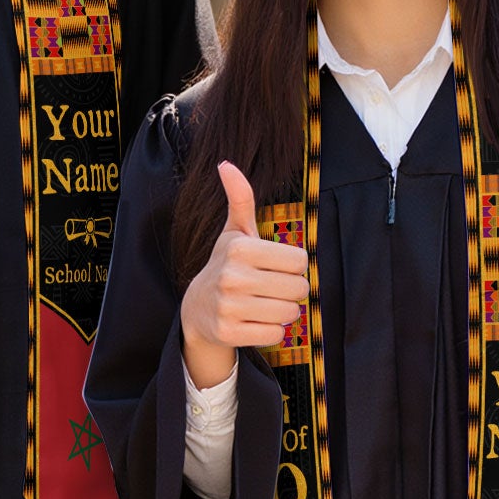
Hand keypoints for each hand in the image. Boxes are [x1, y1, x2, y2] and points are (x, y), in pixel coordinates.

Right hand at [178, 162, 308, 389]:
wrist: (197, 308)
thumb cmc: (226, 264)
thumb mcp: (234, 232)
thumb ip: (240, 198)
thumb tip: (225, 164)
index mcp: (239, 247)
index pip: (300, 260)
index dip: (293, 265)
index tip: (275, 267)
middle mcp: (232, 276)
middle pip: (299, 288)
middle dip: (292, 290)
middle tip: (272, 288)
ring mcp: (228, 306)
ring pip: (290, 313)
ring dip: (284, 311)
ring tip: (264, 304)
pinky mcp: (229, 333)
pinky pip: (275, 335)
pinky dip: (272, 331)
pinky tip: (254, 321)